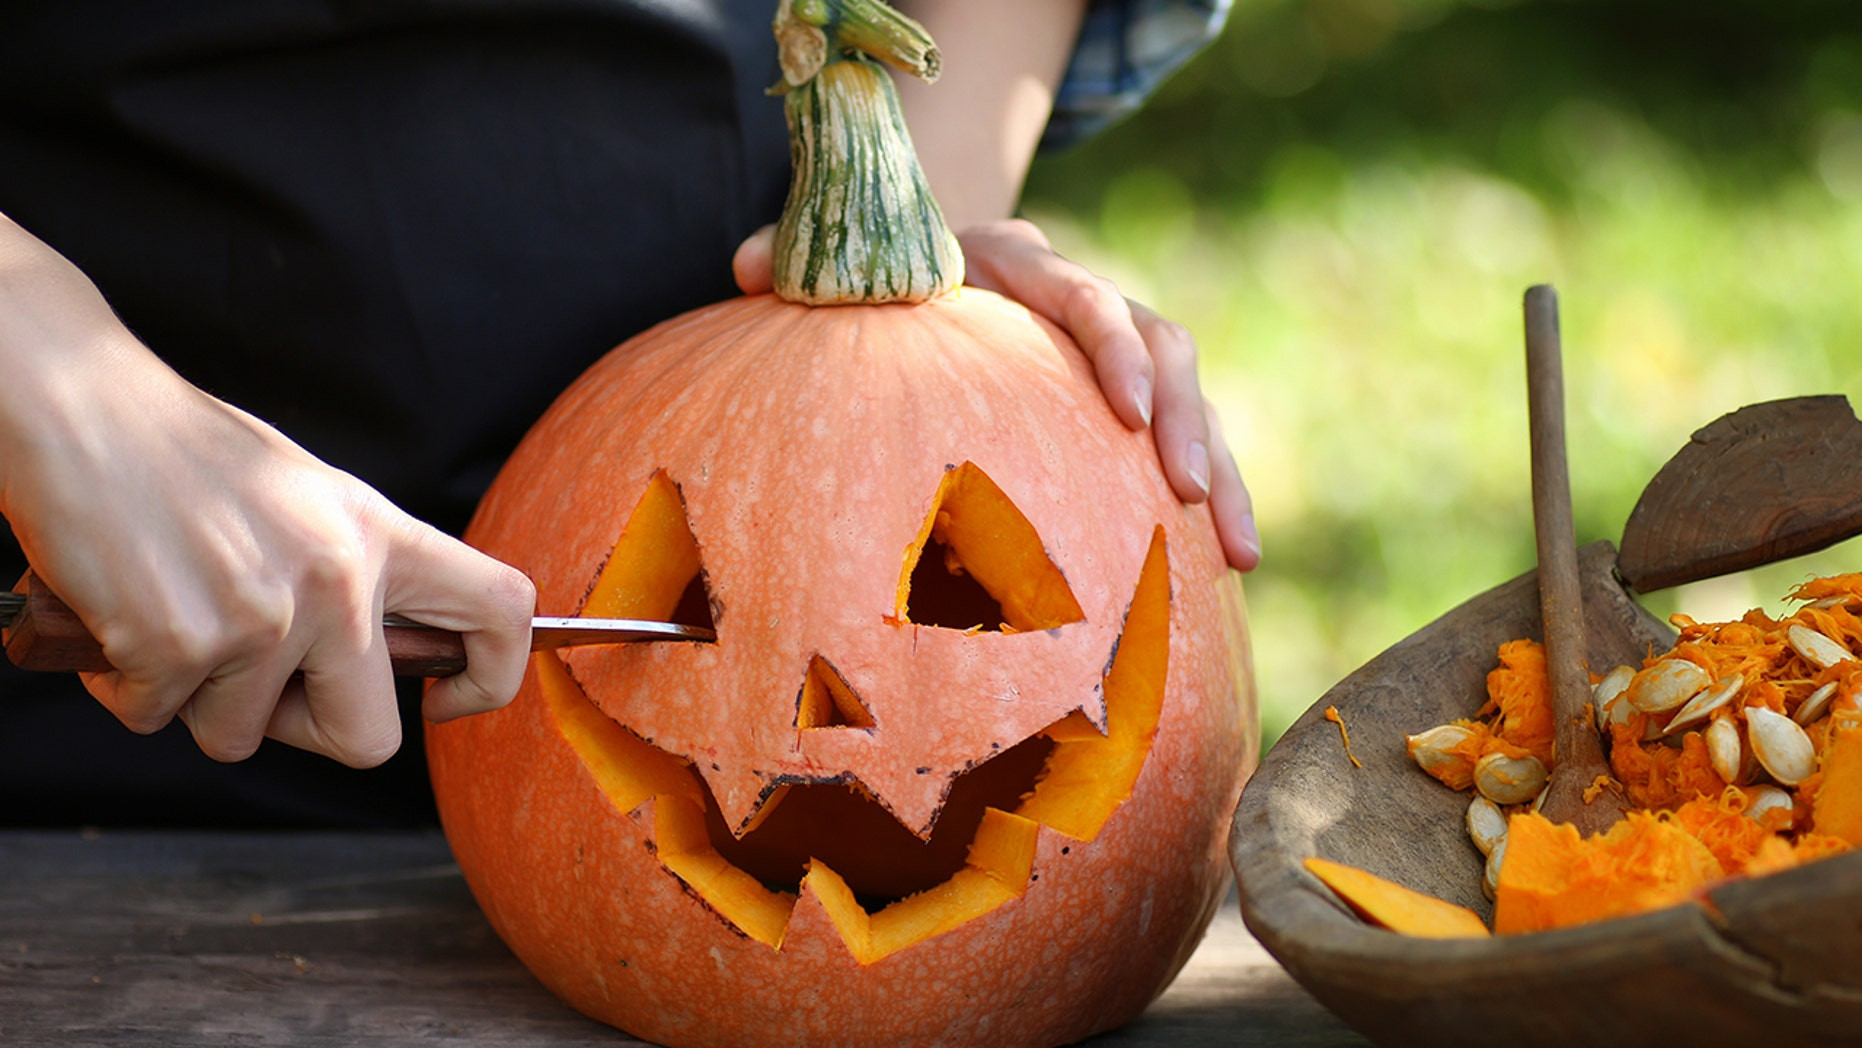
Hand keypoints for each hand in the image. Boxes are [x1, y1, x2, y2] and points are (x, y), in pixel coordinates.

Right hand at [0, 214, 535, 766]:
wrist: (77, 405)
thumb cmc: (182, 456)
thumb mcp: (303, 499)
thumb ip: (352, 574)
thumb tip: (378, 659)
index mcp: (378, 535)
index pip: (502, 611)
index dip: (492, 677)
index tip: (443, 698)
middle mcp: (337, 580)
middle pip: (369, 738)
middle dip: (306, 731)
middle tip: (255, 685)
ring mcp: (262, 617)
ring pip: (240, 734)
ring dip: (195, 699)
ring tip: (169, 615)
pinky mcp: (179, 645)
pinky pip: (156, 716)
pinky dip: (126, 684)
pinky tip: (116, 616)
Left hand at [734, 220, 1259, 571]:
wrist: (926, 264)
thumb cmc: (875, 280)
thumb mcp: (838, 267)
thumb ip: (798, 265)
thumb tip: (744, 269)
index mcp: (1015, 261)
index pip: (1079, 294)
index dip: (1109, 347)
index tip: (1126, 409)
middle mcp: (1077, 298)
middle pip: (1157, 343)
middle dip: (1181, 420)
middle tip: (1187, 492)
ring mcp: (1110, 351)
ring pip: (1190, 398)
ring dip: (1220, 470)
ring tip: (1238, 553)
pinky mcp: (1125, 401)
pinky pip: (1183, 442)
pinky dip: (1214, 497)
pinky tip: (1225, 572)